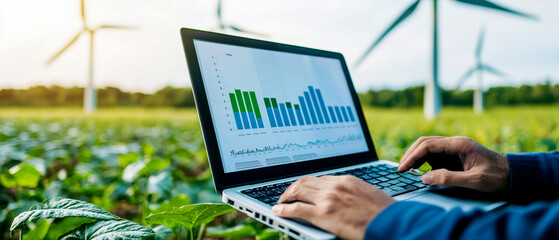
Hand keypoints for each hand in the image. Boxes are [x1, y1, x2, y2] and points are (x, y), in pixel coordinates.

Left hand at [272, 175, 394, 239]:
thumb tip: (347, 199)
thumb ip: (354, 193)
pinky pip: (296, 209)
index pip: (320, 178)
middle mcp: (335, 185)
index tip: (302, 189)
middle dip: (292, 187)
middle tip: (286, 195)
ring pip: (297, 191)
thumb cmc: (385, 213)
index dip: (307, 184)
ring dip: (285, 196)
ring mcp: (327, 199)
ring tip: (280, 203)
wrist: (392, 223)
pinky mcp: (322, 214)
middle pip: (305, 181)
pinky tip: (278, 212)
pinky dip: (283, 209)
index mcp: (347, 180)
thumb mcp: (369, 195)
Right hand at [398, 136, 509, 191]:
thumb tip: (425, 178)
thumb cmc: (498, 176)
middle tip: (400, 169)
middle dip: (410, 155)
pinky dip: (423, 161)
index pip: (428, 145)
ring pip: (427, 147)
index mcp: (459, 144)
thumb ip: (449, 178)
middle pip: (424, 143)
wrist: (514, 175)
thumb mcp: (475, 180)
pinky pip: (434, 155)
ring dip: (415, 157)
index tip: (402, 168)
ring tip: (405, 171)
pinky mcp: (454, 156)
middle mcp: (454, 143)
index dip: (412, 156)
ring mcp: (454, 149)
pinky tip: (418, 171)